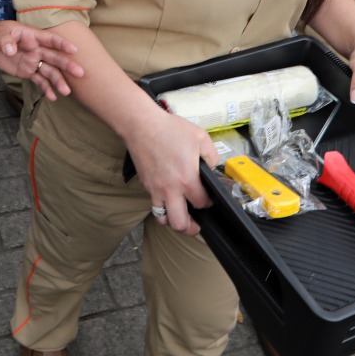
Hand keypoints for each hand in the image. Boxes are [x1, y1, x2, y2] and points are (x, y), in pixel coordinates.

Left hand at [0, 20, 83, 101]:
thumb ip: (5, 40)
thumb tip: (11, 50)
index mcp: (32, 36)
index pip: (50, 39)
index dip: (62, 44)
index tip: (74, 50)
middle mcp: (36, 49)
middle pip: (54, 57)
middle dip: (67, 65)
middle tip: (80, 73)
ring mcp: (33, 61)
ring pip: (50, 71)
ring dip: (59, 81)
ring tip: (66, 92)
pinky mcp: (28, 71)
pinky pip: (39, 80)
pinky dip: (46, 89)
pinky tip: (53, 97)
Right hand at [123, 108, 218, 235]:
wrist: (141, 126)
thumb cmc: (170, 130)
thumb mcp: (200, 137)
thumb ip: (212, 156)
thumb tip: (213, 168)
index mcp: (187, 179)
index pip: (201, 204)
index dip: (208, 204)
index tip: (209, 199)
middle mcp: (171, 190)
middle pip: (180, 223)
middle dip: (191, 228)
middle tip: (196, 225)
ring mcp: (156, 190)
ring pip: (163, 219)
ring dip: (173, 220)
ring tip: (181, 216)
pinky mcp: (146, 186)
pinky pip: (154, 205)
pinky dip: (162, 208)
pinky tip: (168, 199)